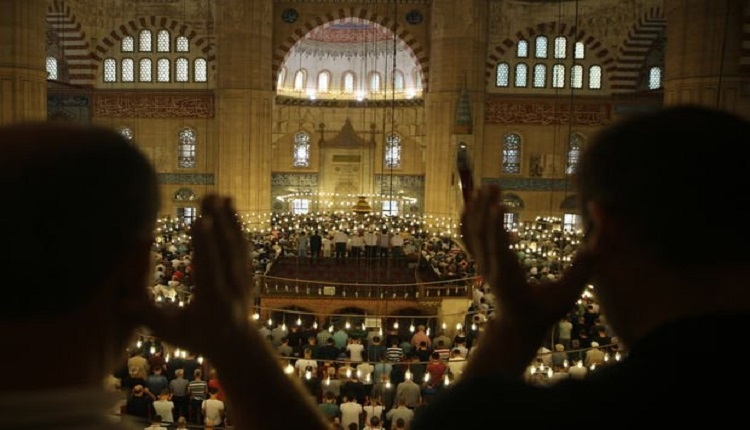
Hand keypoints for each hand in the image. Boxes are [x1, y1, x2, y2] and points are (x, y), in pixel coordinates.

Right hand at [135, 194, 252, 357]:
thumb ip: (147, 315)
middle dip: (218, 223)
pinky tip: (229, 206)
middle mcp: (232, 287)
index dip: (205, 245)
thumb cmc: (197, 337)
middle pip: (225, 251)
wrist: (237, 344)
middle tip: (209, 197)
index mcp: (213, 301)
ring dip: (228, 218)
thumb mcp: (169, 331)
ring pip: (236, 244)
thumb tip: (119, 302)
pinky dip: (236, 224)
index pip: (208, 269)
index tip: (200, 221)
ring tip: (219, 195)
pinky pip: (242, 244)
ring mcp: (243, 278)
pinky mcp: (247, 271)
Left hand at [461, 186, 593, 332]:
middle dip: (486, 209)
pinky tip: (472, 200)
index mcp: (509, 278)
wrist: (516, 327)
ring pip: (473, 234)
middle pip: (482, 236)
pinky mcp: (480, 261)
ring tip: (486, 187)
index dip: (497, 227)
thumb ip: (581, 272)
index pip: (499, 250)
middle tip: (493, 186)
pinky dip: (469, 218)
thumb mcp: (566, 298)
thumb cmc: (543, 312)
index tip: (499, 204)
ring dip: (477, 209)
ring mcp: (482, 265)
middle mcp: (490, 269)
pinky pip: (469, 237)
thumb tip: (596, 247)